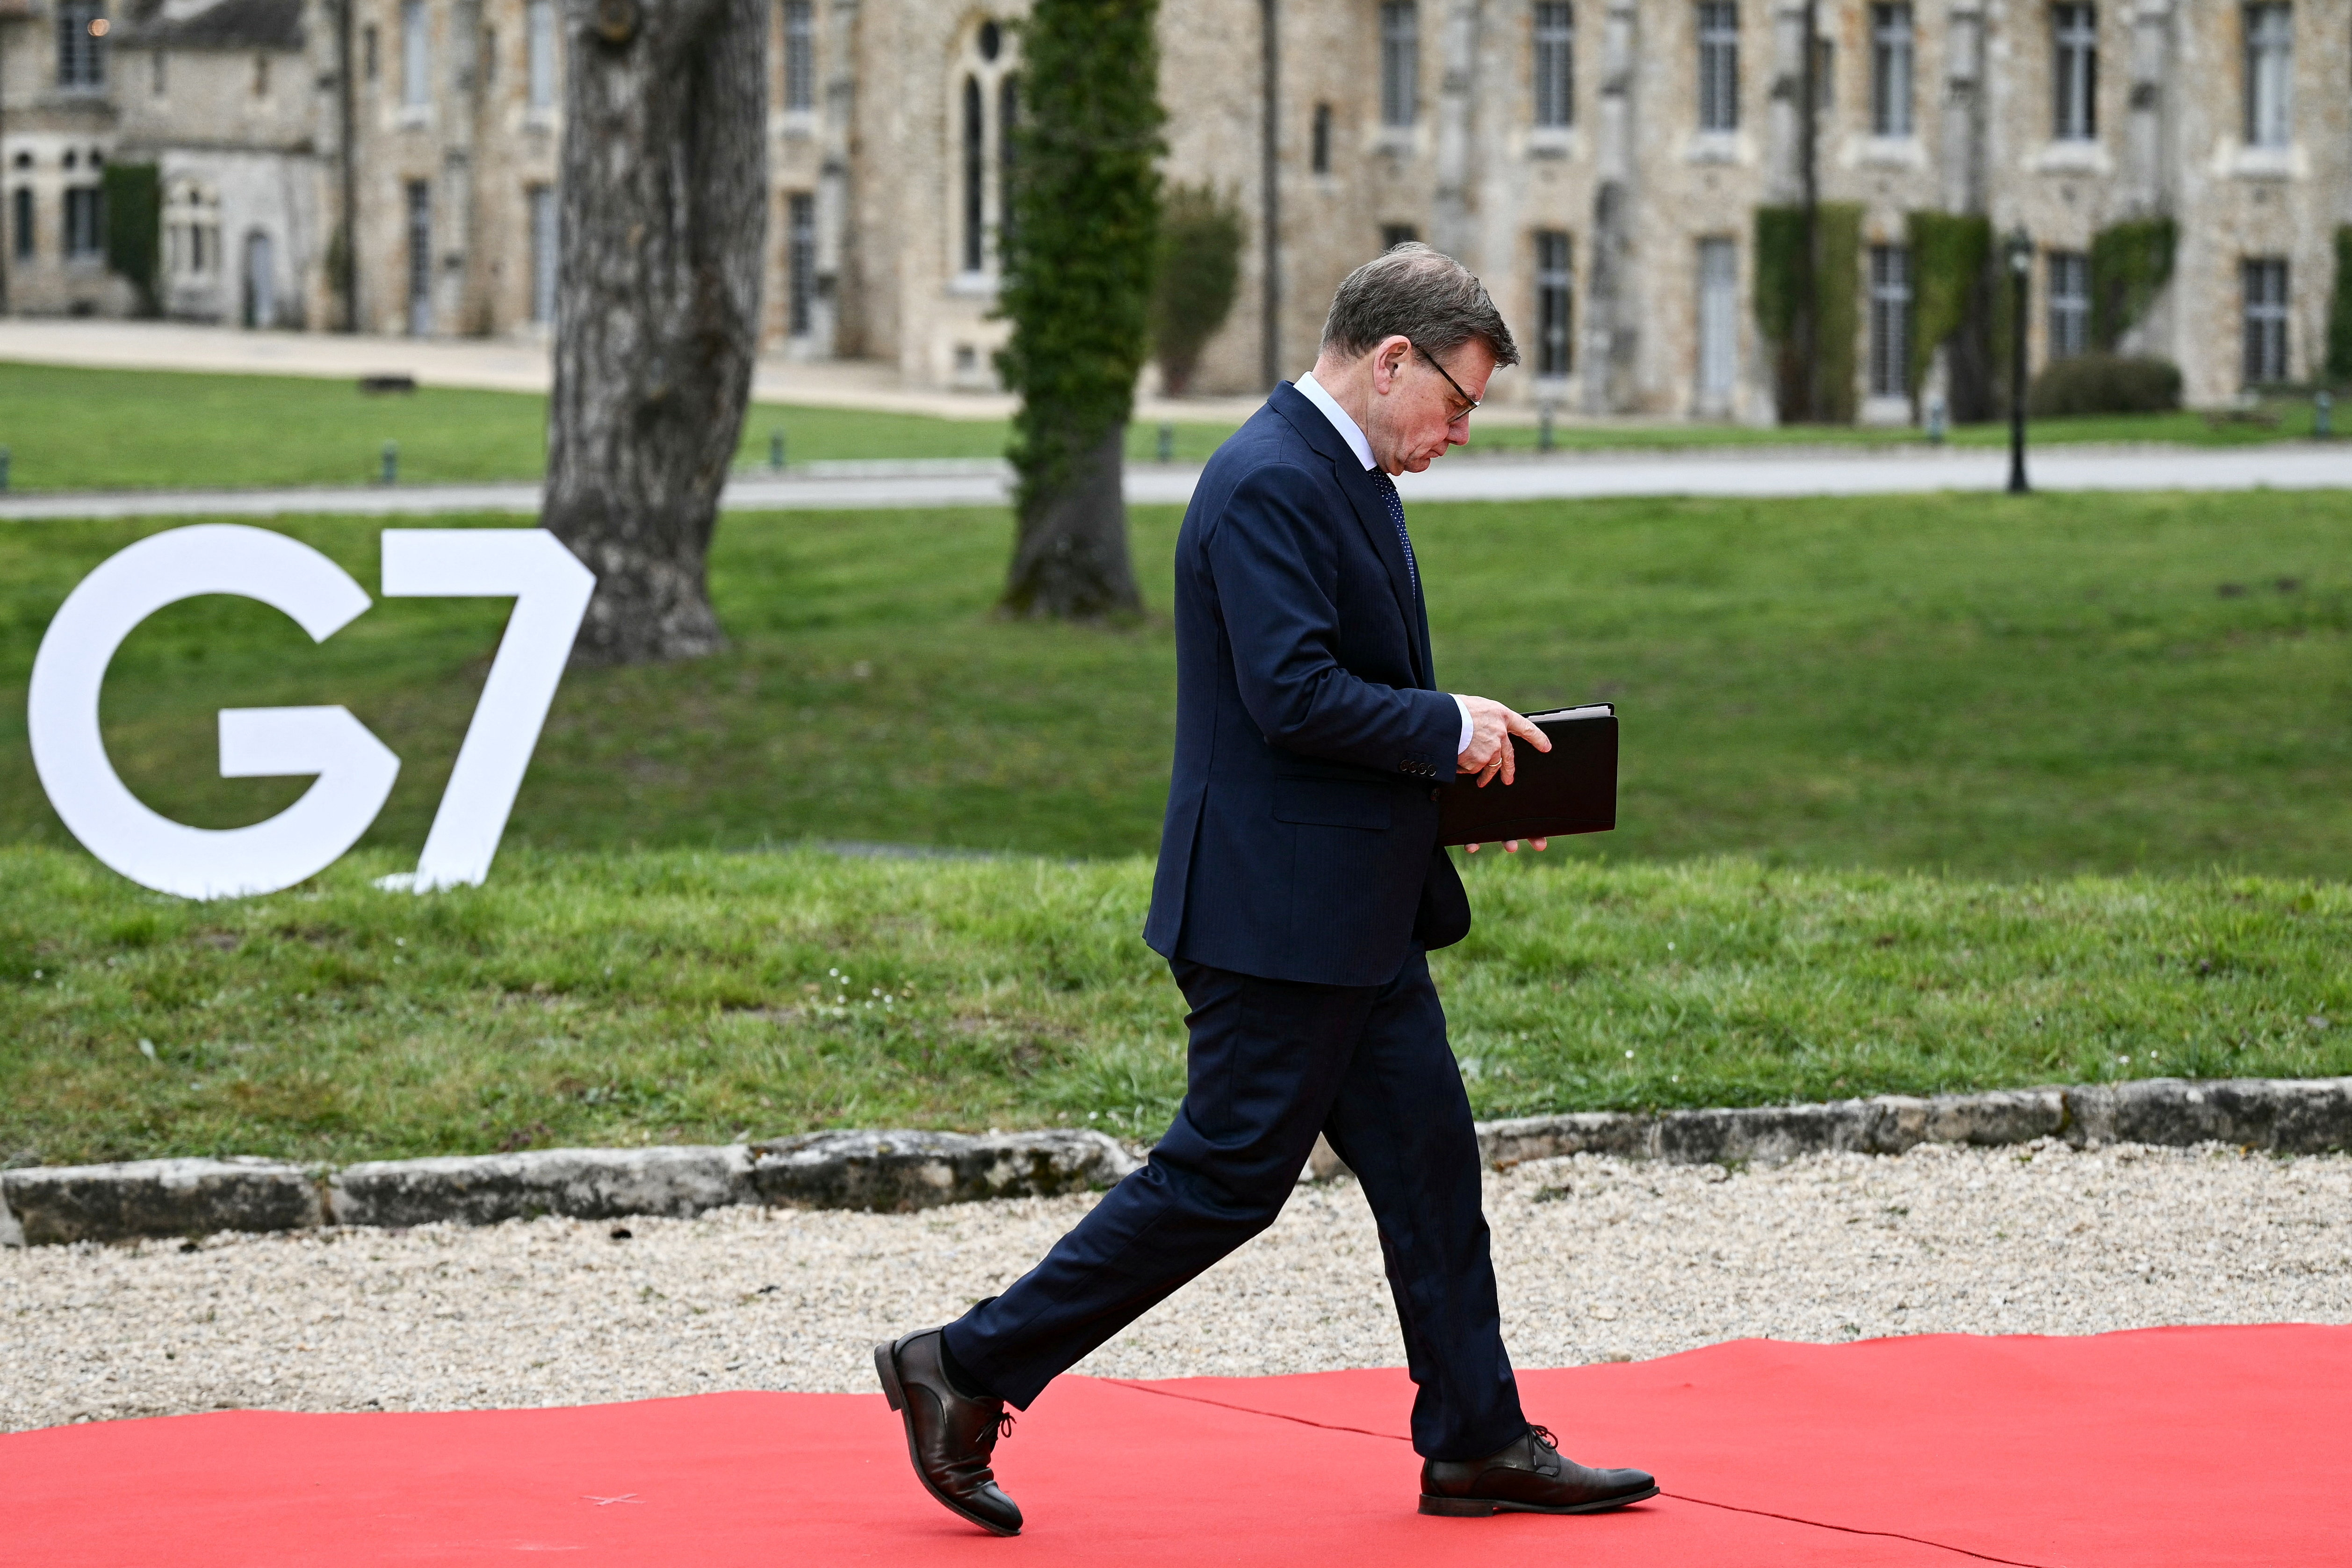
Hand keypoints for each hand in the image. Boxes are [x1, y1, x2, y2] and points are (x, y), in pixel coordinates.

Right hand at [1456, 695, 1551, 856]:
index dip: (1537, 737)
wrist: (1443, 719)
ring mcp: (1491, 750)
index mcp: (1501, 715)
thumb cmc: (1454, 709)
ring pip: (1490, 766)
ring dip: (1486, 776)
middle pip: (1509, 756)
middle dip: (1509, 770)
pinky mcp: (1479, 762)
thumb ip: (1485, 719)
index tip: (1546, 747)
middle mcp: (1500, 734)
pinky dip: (1465, 768)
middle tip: (1509, 779)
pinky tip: (1458, 762)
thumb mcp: (1475, 707)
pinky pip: (1472, 769)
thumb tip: (1482, 730)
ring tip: (1481, 782)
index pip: (1525, 727)